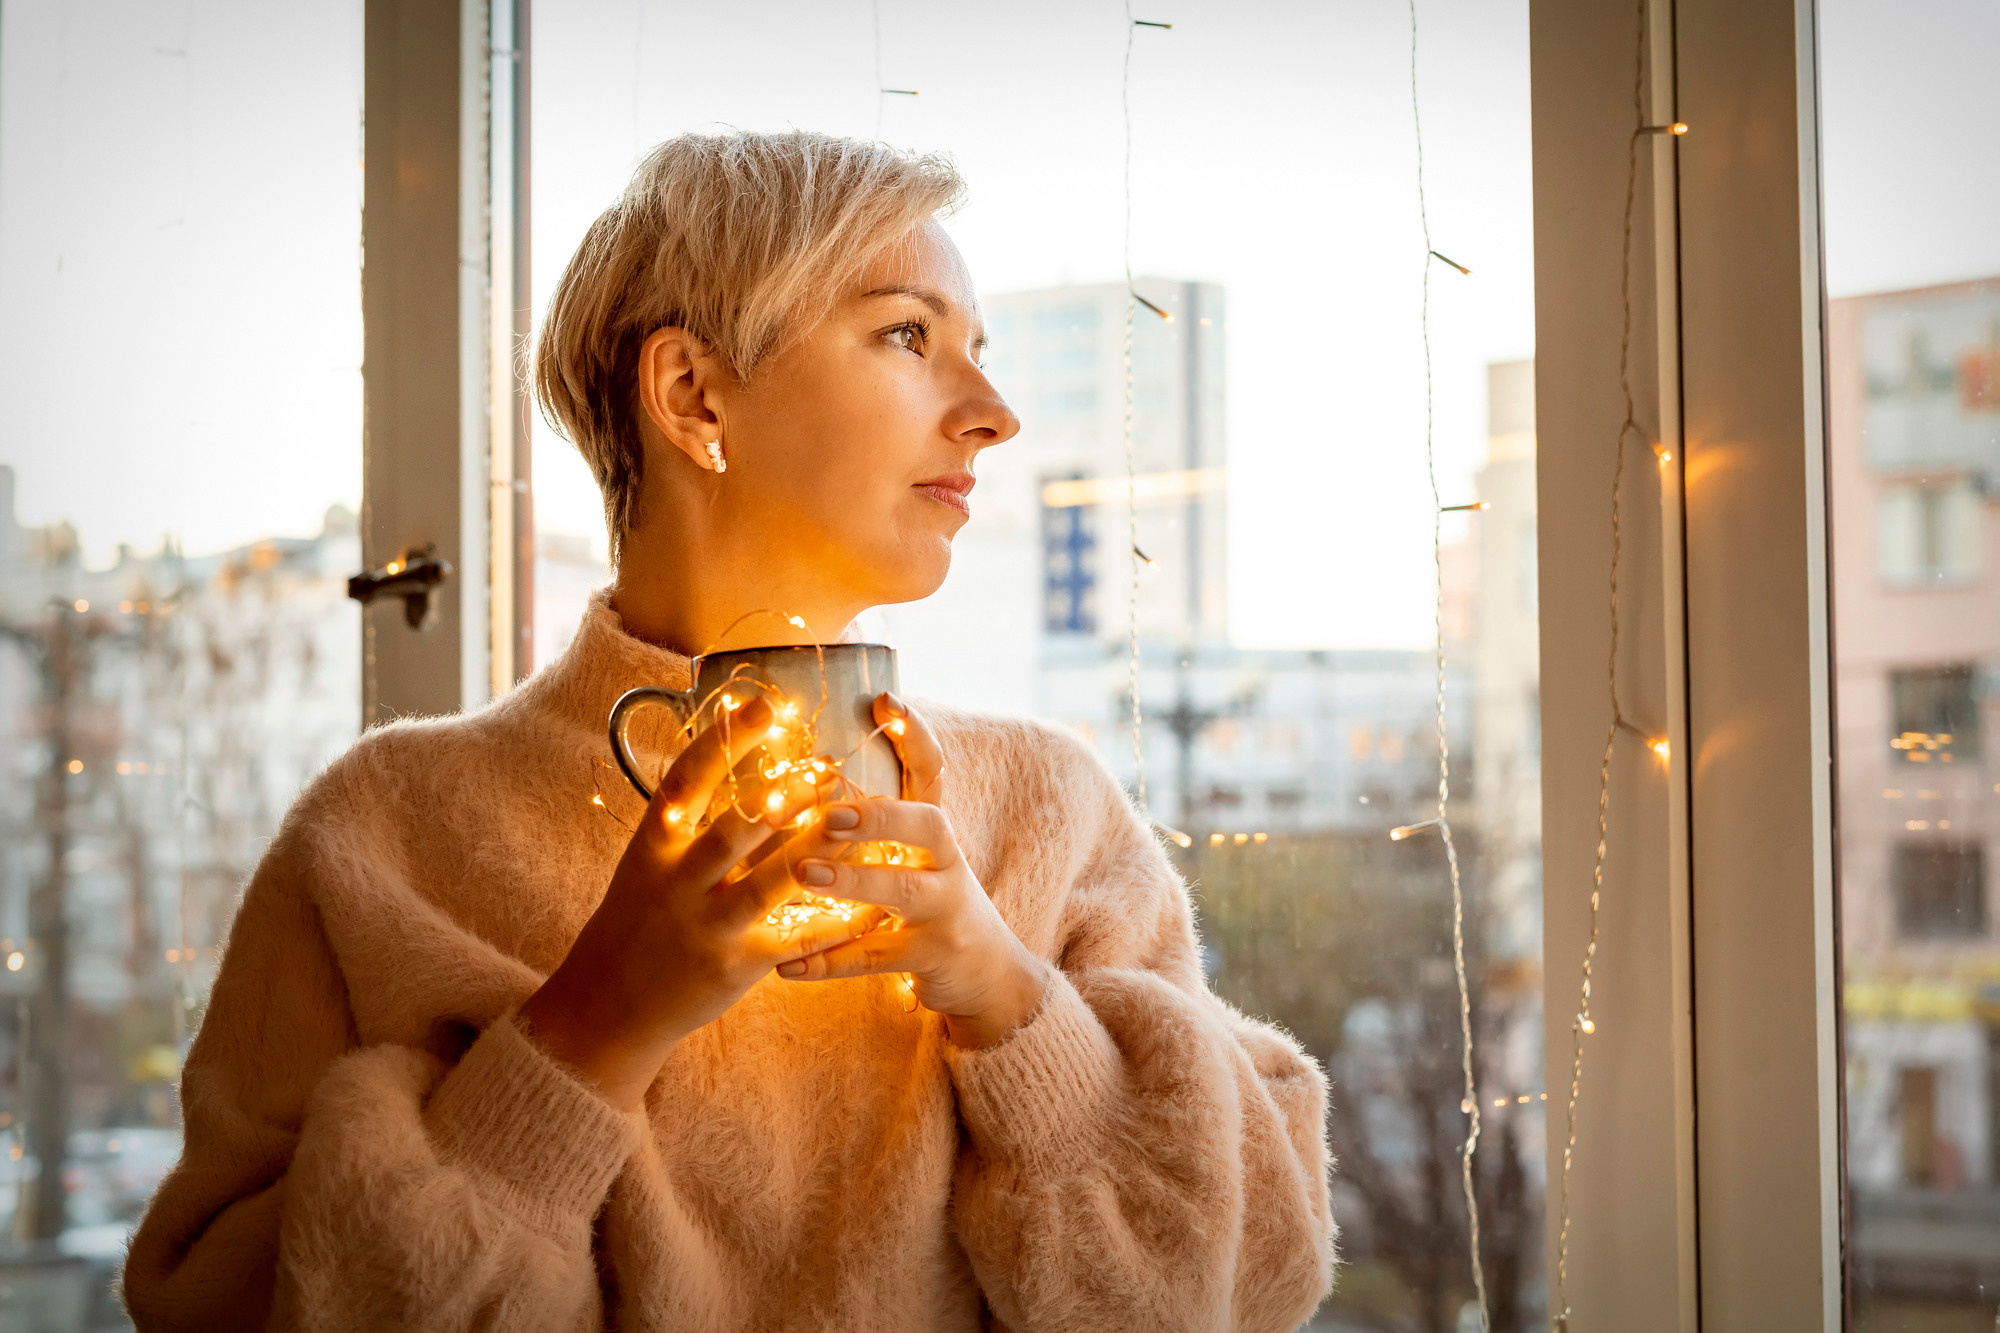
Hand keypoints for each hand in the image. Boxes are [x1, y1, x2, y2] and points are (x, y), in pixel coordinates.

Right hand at [520, 696, 888, 1109]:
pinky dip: (832, 921)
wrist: (606, 1006)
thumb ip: (685, 819)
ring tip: (855, 818)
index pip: (686, 782)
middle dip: (786, 796)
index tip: (763, 704)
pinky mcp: (734, 968)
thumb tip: (724, 747)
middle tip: (829, 764)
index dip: (722, 741)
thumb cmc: (636, 920)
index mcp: (652, 847)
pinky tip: (867, 903)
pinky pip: (793, 940)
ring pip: (771, 882)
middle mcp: (675, 884)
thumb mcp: (646, 863)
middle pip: (735, 830)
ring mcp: (705, 927)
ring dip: (817, 848)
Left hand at [773, 694, 1049, 1049]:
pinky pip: (874, 959)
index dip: (915, 736)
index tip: (885, 701)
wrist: (988, 976)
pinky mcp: (930, 957)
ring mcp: (945, 912)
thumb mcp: (919, 859)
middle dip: (880, 814)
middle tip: (829, 811)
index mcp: (938, 833)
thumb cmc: (932, 905)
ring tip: (802, 875)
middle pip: (928, 825)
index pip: (934, 773)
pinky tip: (784, 966)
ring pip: (902, 892)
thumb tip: (815, 769)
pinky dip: (827, 962)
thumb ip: (880, 823)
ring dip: (852, 881)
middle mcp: (949, 864)